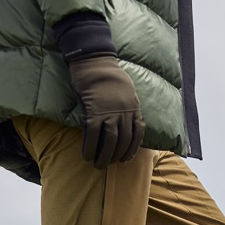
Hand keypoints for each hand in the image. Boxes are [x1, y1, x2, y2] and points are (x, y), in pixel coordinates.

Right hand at [65, 53, 144, 168]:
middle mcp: (124, 112)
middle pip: (123, 141)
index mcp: (133, 107)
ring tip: (98, 164)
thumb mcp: (126, 90)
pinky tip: (86, 155)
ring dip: (103, 156)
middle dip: (116, 156)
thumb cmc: (108, 74)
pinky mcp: (93, 111)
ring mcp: (109, 112)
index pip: (138, 133)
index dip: (132, 149)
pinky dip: (89, 147)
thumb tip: (123, 122)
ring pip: (109, 141)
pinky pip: (92, 135)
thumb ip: (127, 106)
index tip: (126, 159)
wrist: (94, 60)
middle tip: (108, 164)